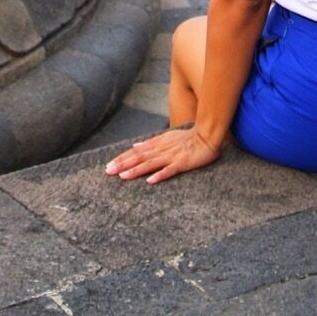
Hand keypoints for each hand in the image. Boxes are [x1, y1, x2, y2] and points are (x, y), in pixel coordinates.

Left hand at [104, 126, 221, 183]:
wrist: (208, 136)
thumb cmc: (189, 138)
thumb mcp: (167, 138)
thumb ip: (151, 143)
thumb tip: (135, 146)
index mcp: (158, 143)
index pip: (136, 151)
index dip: (122, 158)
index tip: (109, 164)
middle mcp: (162, 150)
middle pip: (139, 157)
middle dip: (123, 164)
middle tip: (108, 171)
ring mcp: (172, 156)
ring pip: (150, 164)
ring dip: (136, 170)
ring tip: (123, 176)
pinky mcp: (182, 163)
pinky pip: (169, 170)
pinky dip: (159, 175)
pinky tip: (150, 181)